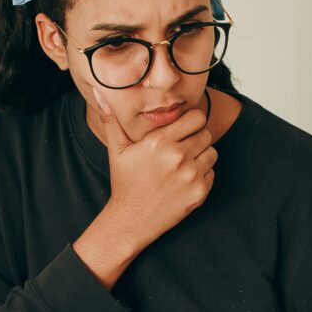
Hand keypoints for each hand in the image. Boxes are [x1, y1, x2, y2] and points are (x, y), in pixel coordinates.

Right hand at [91, 87, 216, 252]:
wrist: (131, 220)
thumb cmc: (125, 182)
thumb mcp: (117, 150)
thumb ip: (112, 119)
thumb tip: (99, 91)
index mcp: (160, 141)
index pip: (196, 117)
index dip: (192, 121)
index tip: (184, 128)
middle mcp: (177, 157)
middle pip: (206, 133)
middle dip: (196, 138)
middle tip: (182, 148)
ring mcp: (190, 176)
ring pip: (212, 152)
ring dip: (201, 156)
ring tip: (183, 164)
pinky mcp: (199, 193)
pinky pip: (212, 173)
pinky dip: (202, 175)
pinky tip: (184, 180)